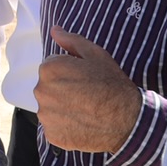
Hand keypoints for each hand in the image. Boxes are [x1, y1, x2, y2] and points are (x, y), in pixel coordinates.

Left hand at [34, 26, 142, 152]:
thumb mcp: (96, 55)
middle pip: (48, 88)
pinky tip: (82, 123)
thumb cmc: (112, 84)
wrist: (126, 119)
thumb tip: (54, 30)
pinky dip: (65, 126)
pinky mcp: (51, 135)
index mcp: (49, 69)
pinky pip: (54, 127)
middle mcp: (41, 91)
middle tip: (86, 95)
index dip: (70, 72)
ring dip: (62, 108)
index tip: (85, 79)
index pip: (52, 67)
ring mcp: (45, 115)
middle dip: (62, 89)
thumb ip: (71, 41)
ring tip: (85, 110)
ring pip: (49, 108)